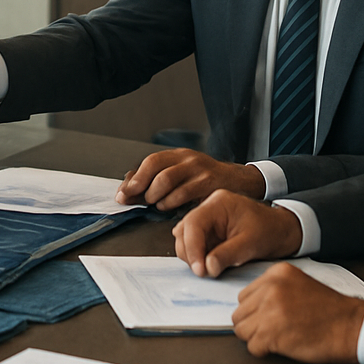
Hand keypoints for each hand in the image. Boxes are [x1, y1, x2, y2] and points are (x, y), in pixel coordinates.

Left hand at [116, 149, 266, 209]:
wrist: (240, 182)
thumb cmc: (206, 182)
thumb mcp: (182, 175)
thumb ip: (156, 182)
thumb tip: (128, 191)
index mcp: (178, 155)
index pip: (150, 162)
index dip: (134, 179)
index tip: (123, 194)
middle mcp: (187, 158)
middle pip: (155, 167)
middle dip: (140, 186)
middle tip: (137, 200)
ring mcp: (199, 169)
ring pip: (166, 179)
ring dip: (156, 196)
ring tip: (157, 204)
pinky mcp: (209, 182)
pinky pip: (183, 193)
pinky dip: (171, 203)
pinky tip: (169, 207)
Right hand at [173, 189, 302, 276]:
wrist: (282, 231)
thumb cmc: (271, 231)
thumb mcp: (251, 244)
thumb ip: (227, 254)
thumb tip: (207, 267)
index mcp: (219, 203)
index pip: (194, 223)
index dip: (192, 247)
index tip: (199, 269)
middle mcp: (209, 208)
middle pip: (185, 230)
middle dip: (191, 253)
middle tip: (204, 272)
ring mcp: (207, 220)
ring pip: (186, 238)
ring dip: (193, 256)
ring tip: (210, 268)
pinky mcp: (208, 232)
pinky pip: (194, 244)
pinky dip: (198, 256)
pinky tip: (210, 263)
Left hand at [231, 262, 363, 363]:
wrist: (352, 326)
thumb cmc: (331, 311)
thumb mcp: (299, 285)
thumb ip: (273, 291)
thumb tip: (251, 308)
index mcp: (276, 274)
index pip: (244, 296)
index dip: (255, 312)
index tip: (269, 318)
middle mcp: (270, 288)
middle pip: (240, 313)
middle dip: (253, 325)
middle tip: (272, 332)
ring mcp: (269, 310)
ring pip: (242, 330)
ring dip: (256, 339)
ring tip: (277, 339)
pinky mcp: (271, 333)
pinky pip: (252, 347)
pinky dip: (264, 352)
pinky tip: (282, 347)